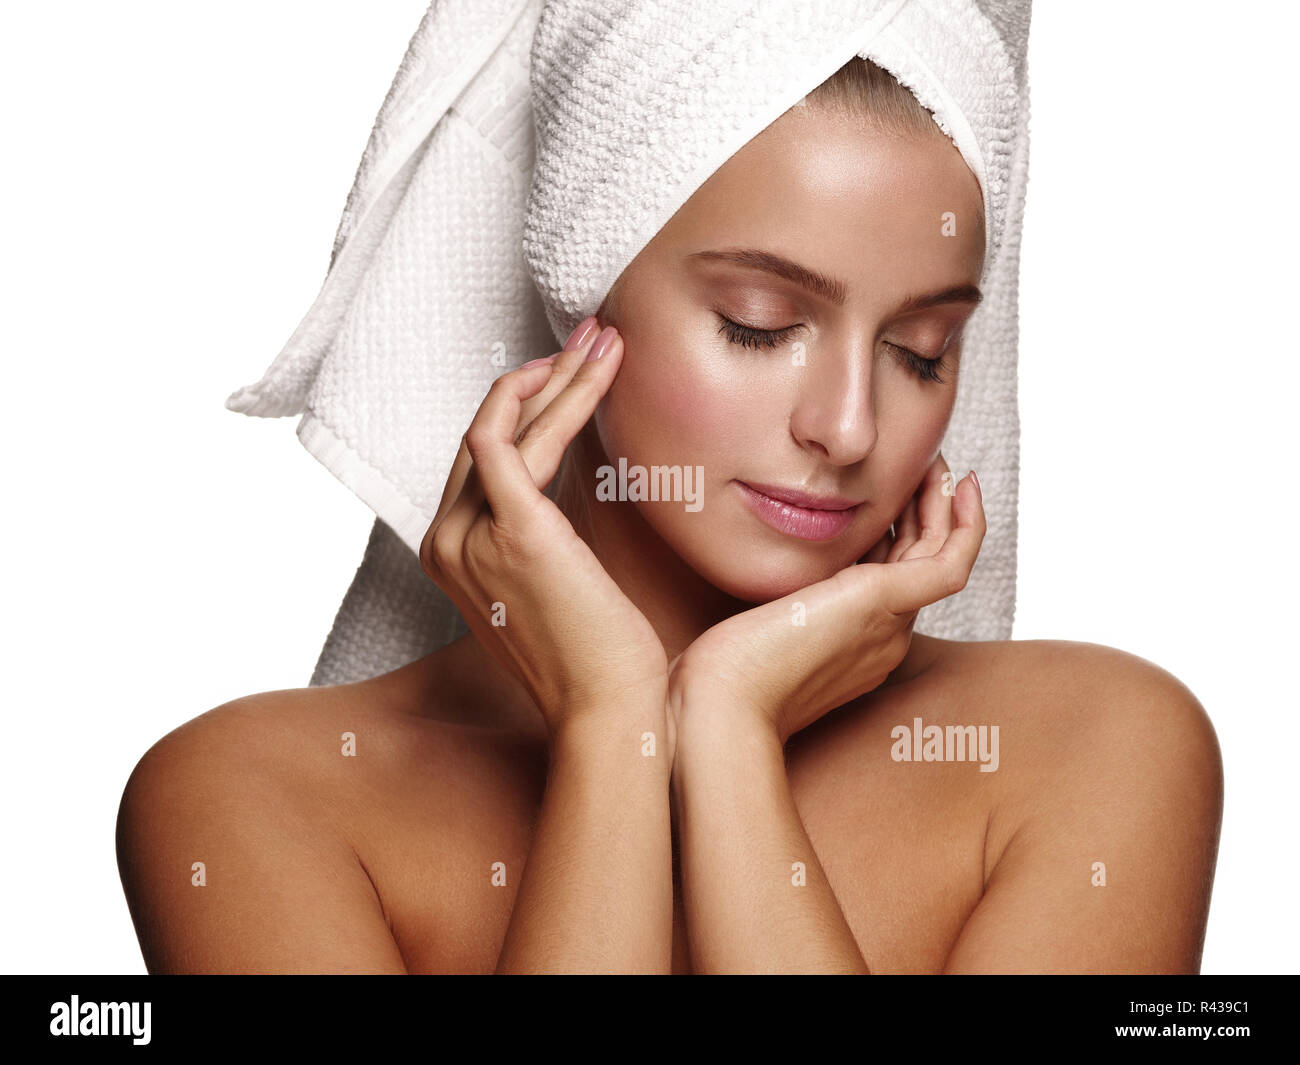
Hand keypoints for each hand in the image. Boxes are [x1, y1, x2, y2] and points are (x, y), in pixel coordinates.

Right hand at [420, 323, 669, 741]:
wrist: (608, 712)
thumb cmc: (595, 657)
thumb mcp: (552, 583)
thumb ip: (540, 532)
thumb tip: (568, 481)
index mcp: (452, 554)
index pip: (479, 459)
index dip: (524, 406)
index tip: (573, 370)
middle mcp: (446, 542)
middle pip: (485, 434)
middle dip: (543, 377)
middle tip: (594, 337)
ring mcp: (469, 537)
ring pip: (501, 425)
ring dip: (556, 375)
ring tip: (607, 341)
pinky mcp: (510, 531)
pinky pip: (514, 439)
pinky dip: (554, 395)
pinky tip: (594, 371)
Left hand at [666, 454, 984, 743]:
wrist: (725, 703)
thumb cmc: (721, 671)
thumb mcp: (754, 620)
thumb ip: (775, 594)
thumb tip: (768, 553)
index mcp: (854, 645)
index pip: (888, 576)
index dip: (896, 530)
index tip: (889, 493)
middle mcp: (883, 637)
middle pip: (920, 564)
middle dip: (926, 510)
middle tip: (925, 465)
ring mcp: (891, 625)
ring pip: (941, 557)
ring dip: (946, 505)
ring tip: (941, 464)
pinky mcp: (887, 604)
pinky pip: (952, 561)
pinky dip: (966, 522)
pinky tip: (961, 483)